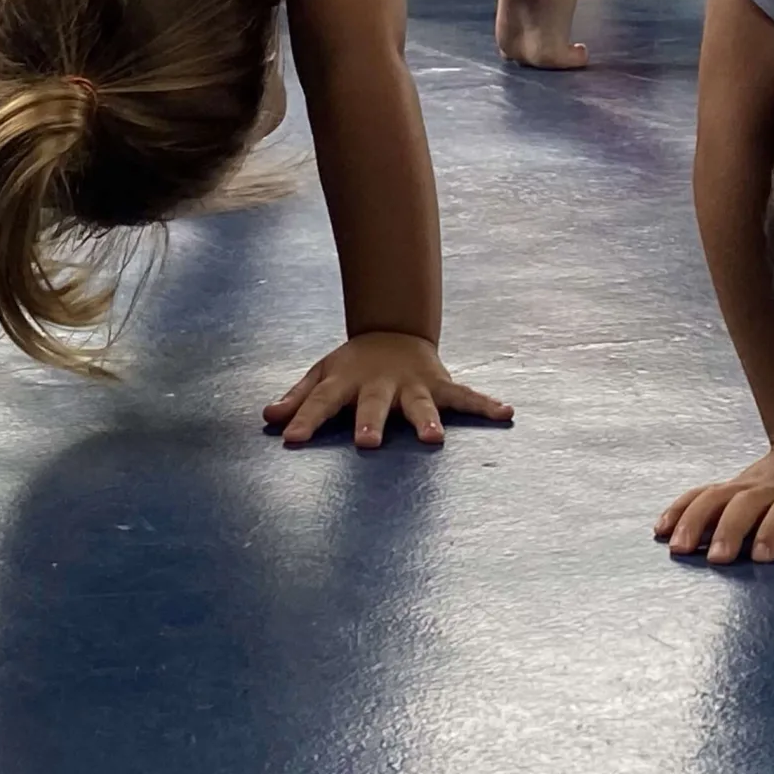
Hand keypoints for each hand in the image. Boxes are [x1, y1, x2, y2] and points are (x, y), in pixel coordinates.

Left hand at [264, 331, 512, 446]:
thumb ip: (298, 397)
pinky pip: (465, 397)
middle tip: (368, 443)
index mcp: (346, 381)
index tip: (291, 440)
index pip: (321, 402)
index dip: (305, 420)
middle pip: (374, 404)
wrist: (395, 330)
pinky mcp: (441, 384)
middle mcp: (380, 383)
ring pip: (420, 403)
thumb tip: (268, 416)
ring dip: (427, 419)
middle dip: (371, 421)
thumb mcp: (322, 374)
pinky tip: (506, 413)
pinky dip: (485, 405)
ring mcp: (413, 384)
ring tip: (433, 439)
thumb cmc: (353, 365)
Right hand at [656, 428, 773, 563]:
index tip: (760, 555)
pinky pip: (701, 493)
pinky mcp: (733, 486)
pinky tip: (659, 528)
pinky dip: (680, 507)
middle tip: (715, 559)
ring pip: (715, 497)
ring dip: (694, 520)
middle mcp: (770, 487)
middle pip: (744, 505)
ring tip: (675, 547)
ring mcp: (747, 485)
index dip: (772, 530)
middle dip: (728, 530)